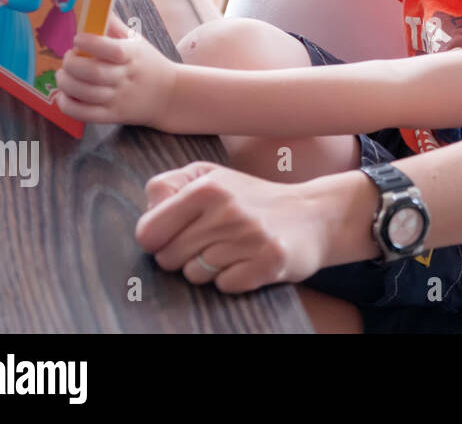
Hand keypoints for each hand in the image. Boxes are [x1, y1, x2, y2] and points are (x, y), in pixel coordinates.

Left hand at [56, 13, 177, 128]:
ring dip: (65, 82)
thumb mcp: (137, 42)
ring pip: (84, 93)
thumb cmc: (148, 64)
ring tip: (64, 74)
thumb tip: (95, 4)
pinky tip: (64, 94)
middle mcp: (126, 78)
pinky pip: (83, 114)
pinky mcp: (111, 116)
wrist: (169, 95)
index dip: (90, 43)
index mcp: (133, 56)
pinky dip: (67, 105)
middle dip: (71, 64)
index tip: (78, 39)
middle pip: (93, 73)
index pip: (112, 50)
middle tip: (68, 57)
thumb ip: (114, 26)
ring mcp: (119, 99)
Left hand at [135, 161, 330, 291]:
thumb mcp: (209, 176)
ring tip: (234, 249)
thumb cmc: (250, 199)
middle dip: (184, 255)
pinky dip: (233, 278)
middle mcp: (228, 209)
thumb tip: (149, 214)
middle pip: (168, 258)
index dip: (158, 240)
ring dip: (210, 268)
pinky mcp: (269, 261)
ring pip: (195, 275)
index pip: (148, 233)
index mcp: (207, 186)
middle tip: (212, 240)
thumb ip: (168, 187)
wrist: (314, 214)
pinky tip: (249, 261)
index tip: (180, 233)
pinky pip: (224, 285)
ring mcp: (250, 236)